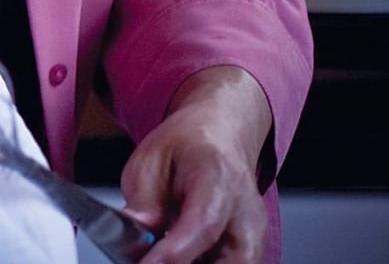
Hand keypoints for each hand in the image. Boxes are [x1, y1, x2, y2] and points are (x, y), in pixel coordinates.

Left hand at [123, 66, 271, 263]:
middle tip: (150, 257)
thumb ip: (144, 203)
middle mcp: (248, 215)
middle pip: (228, 262)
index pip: (202, 227)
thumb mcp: (151, 160)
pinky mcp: (253, 253)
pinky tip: (179, 255)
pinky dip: (205, 263)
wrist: (222, 138)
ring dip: (195, 262)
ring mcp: (255, 238)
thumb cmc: (188, 145)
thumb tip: (134, 242)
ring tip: (164, 253)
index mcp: (220, 179)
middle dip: (185, 263)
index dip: (172, 254)